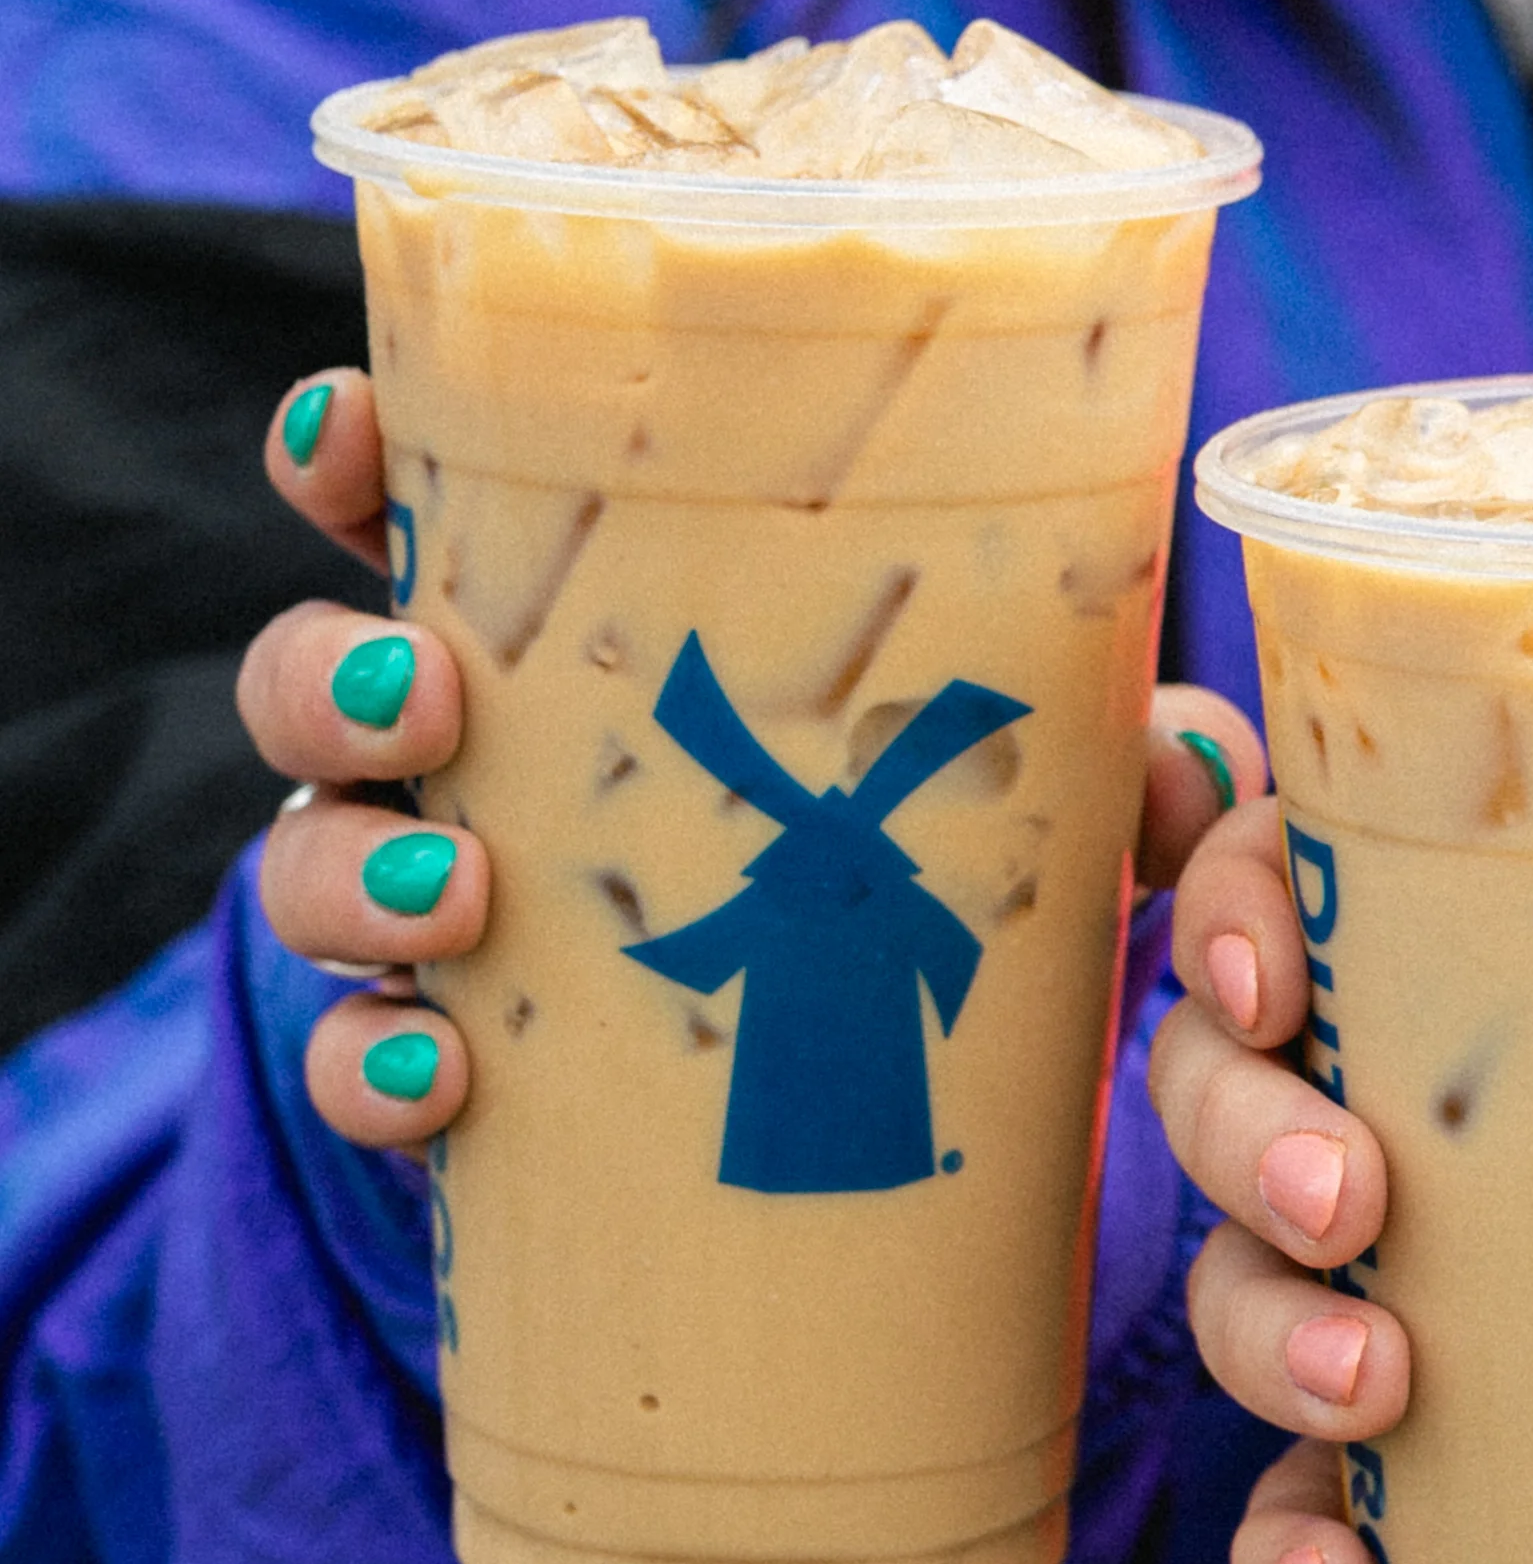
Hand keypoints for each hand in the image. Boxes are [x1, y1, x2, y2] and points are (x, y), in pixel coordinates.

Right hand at [244, 362, 1253, 1151]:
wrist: (876, 1135)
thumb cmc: (926, 891)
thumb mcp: (1029, 809)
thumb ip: (1115, 765)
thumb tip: (1198, 758)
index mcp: (581, 638)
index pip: (424, 500)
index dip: (352, 449)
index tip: (349, 427)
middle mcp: (477, 762)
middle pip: (322, 678)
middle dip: (336, 674)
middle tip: (431, 697)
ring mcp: (441, 914)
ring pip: (304, 860)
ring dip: (346, 865)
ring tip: (455, 894)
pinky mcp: (452, 1068)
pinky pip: (351, 1061)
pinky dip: (367, 1065)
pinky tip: (435, 1072)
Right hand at [1167, 840, 1532, 1563]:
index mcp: (1471, 970)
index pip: (1286, 886)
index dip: (1234, 904)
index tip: (1274, 959)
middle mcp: (1386, 1118)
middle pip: (1216, 1088)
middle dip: (1246, 1136)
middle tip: (1349, 1194)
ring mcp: (1379, 1296)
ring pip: (1234, 1289)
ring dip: (1271, 1334)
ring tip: (1381, 1386)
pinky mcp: (1414, 1469)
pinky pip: (1294, 1506)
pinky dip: (1294, 1552)